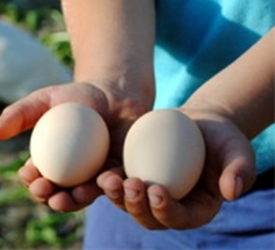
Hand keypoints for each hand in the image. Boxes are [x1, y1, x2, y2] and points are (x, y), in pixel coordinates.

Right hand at [0, 81, 151, 211]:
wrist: (116, 91)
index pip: (37, 178)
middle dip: (50, 199)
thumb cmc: (77, 96)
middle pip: (58, 195)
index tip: (28, 173)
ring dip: (76, 200)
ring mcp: (96, 177)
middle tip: (46, 191)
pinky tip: (106, 180)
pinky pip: (114, 186)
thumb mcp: (45, 100)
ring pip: (85, 196)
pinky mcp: (120, 175)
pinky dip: (109, 187)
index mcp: (51, 163)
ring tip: (73, 194)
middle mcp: (72, 176)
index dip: (30, 181)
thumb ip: (20, 114)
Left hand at [97, 108, 256, 228]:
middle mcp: (169, 207)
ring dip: (116, 196)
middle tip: (132, 185)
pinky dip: (109, 180)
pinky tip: (101, 171)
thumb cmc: (223, 138)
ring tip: (108, 179)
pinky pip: (119, 184)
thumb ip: (239, 171)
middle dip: (136, 206)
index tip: (158, 191)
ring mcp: (149, 194)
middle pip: (148, 217)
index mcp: (196, 210)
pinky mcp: (134, 177)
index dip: (166, 210)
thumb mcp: (238, 151)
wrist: (201, 123)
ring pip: (128, 203)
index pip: (179, 218)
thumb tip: (231, 192)